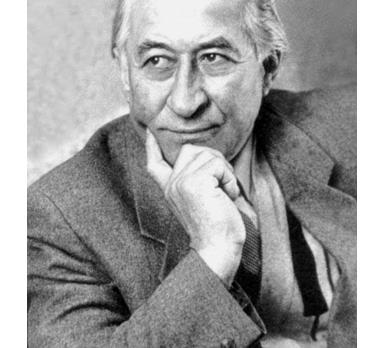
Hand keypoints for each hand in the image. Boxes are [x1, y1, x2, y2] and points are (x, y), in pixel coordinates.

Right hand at [145, 129, 244, 286]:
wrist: (217, 249)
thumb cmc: (217, 228)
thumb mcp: (202, 199)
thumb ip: (196, 179)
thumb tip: (205, 155)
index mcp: (170, 189)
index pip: (155, 163)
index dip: (152, 146)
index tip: (150, 132)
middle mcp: (171, 184)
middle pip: (192, 150)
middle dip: (214, 160)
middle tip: (223, 184)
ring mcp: (180, 182)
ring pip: (208, 154)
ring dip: (225, 172)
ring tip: (225, 194)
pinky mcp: (194, 182)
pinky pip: (218, 165)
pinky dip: (229, 179)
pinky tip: (227, 196)